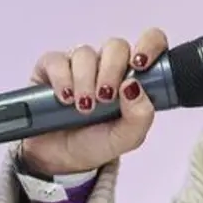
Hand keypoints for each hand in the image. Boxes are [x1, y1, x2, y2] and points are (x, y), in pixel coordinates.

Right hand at [19, 28, 168, 174]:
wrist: (60, 160)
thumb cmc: (97, 144)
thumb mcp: (127, 138)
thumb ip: (140, 116)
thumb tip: (134, 86)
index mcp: (132, 77)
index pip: (150, 43)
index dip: (149, 45)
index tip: (140, 65)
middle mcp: (107, 66)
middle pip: (116, 46)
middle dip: (111, 71)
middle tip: (105, 98)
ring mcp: (79, 65)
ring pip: (86, 53)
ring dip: (85, 80)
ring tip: (83, 107)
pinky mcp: (51, 68)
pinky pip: (57, 60)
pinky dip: (62, 79)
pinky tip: (64, 97)